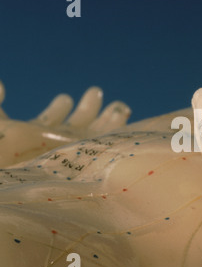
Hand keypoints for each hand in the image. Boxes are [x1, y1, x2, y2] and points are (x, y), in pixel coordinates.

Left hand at [0, 84, 130, 166]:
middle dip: (88, 110)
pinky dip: (116, 131)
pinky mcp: (88, 160)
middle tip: (96, 91)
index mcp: (34, 137)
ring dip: (108, 120)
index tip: (65, 98)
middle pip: (76, 128)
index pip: (50, 122)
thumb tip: (0, 84)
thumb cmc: (3, 152)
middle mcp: (56, 146)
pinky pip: (106, 144)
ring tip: (121, 107)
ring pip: (94, 136)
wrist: (13, 182)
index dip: (58, 110)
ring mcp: (73, 154)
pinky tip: (124, 116)